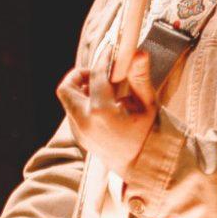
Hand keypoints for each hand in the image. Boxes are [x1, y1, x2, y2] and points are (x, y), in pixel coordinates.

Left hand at [56, 50, 157, 176]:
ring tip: (107, 91)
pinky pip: (74, 112)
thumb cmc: (149, 135)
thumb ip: (139, 78)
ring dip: (83, 89)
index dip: (103, 59)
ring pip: (69, 100)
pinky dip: (85, 103)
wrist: (143, 167)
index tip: (111, 50)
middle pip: (67, 88)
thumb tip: (138, 53)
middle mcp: (85, 123)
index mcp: (102, 113)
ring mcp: (79, 132)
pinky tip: (106, 105)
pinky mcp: (79, 137)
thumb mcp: (148, 105)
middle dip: (80, 75)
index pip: (96, 76)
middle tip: (101, 73)